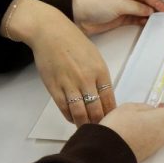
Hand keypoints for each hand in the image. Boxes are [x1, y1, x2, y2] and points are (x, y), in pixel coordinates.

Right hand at [3, 0, 115, 124]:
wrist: (50, 33)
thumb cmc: (74, 43)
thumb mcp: (95, 57)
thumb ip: (99, 76)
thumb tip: (103, 94)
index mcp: (100, 71)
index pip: (109, 99)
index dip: (111, 113)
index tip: (113, 120)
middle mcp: (86, 80)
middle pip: (96, 109)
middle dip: (100, 122)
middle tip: (101, 129)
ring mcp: (69, 84)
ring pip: (80, 112)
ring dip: (84, 123)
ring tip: (87, 128)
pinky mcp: (54, 87)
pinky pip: (64, 108)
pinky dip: (69, 116)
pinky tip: (72, 119)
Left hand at [73, 0, 163, 34]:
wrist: (77, 16)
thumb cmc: (93, 3)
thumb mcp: (118, 3)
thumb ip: (136, 7)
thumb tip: (149, 10)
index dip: (156, 1)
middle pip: (144, 2)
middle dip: (155, 8)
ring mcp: (123, 7)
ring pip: (141, 11)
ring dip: (149, 16)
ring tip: (159, 20)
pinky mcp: (120, 18)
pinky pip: (135, 19)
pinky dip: (142, 21)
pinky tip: (148, 23)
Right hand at [101, 93, 163, 162]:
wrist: (106, 152)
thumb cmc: (118, 128)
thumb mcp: (131, 108)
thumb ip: (145, 107)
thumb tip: (150, 111)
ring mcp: (157, 143)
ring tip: (158, 107)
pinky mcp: (149, 150)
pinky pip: (159, 135)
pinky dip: (158, 125)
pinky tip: (148, 121)